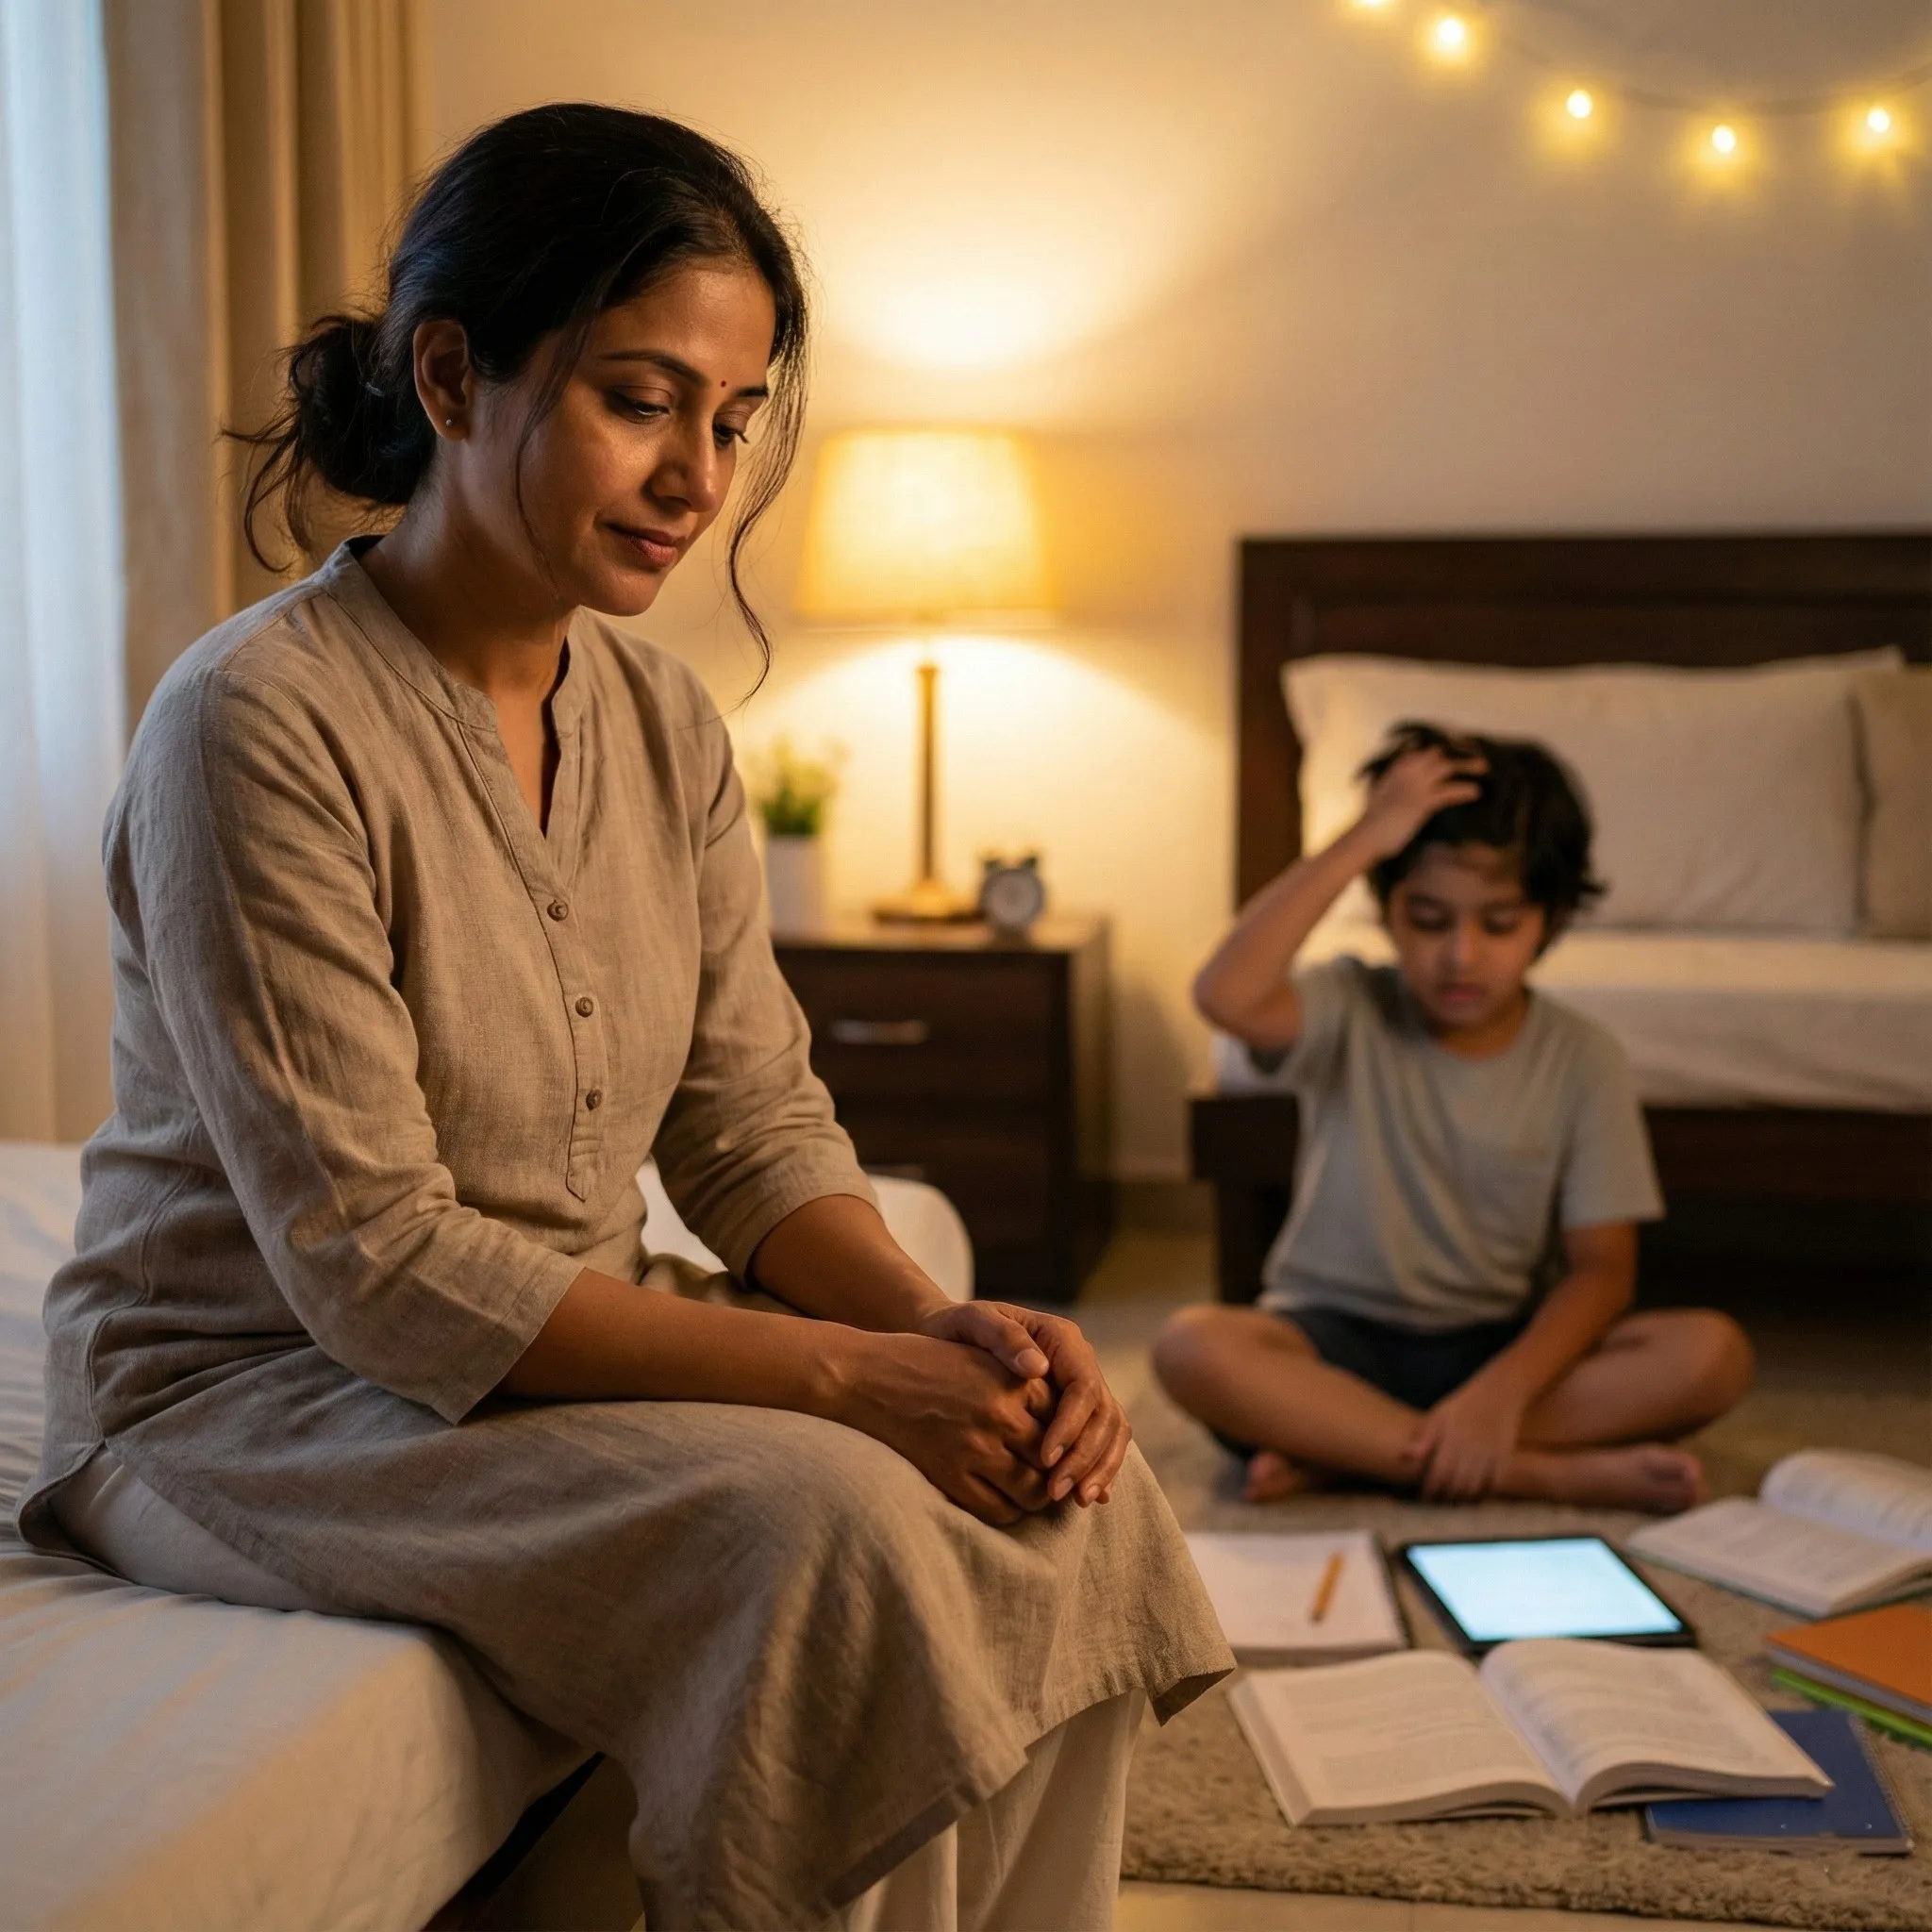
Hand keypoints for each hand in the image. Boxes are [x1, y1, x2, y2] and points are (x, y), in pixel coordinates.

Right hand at [838, 1328, 1056, 1525]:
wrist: (866, 1377)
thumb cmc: (926, 1362)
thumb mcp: (980, 1355)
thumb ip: (1020, 1381)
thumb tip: (1062, 1419)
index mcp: (1010, 1379)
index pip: (1062, 1417)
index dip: (1066, 1434)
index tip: (1063, 1444)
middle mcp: (999, 1413)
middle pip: (1054, 1457)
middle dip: (1059, 1471)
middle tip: (1057, 1477)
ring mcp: (974, 1447)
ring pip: (1032, 1490)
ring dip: (1038, 1495)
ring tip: (1033, 1491)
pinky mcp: (950, 1475)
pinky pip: (998, 1509)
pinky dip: (1009, 1511)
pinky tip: (1004, 1500)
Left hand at [917, 1301, 1131, 1508]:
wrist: (950, 1334)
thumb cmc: (959, 1328)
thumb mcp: (975, 1322)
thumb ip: (1004, 1338)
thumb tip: (1038, 1368)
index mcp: (1062, 1339)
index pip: (1083, 1387)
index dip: (1070, 1426)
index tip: (1044, 1458)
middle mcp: (1080, 1362)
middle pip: (1105, 1413)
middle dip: (1086, 1456)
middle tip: (1056, 1491)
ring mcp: (1081, 1387)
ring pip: (1111, 1430)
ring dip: (1099, 1467)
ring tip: (1077, 1500)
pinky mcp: (1076, 1410)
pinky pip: (1101, 1439)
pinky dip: (1099, 1467)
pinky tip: (1086, 1495)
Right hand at [1353, 745, 1484, 860]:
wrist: (1365, 837)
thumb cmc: (1372, 821)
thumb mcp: (1380, 794)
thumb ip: (1394, 781)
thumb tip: (1403, 776)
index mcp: (1396, 768)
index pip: (1420, 749)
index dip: (1441, 747)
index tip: (1457, 745)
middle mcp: (1406, 771)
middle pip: (1438, 754)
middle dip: (1458, 752)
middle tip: (1475, 754)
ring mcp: (1414, 785)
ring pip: (1447, 767)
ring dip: (1468, 765)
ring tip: (1484, 767)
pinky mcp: (1421, 802)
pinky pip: (1448, 791)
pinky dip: (1464, 790)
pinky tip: (1475, 792)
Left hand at [1408, 1376, 1524, 1500]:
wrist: (1497, 1394)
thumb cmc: (1462, 1405)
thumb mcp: (1438, 1416)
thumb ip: (1423, 1438)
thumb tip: (1405, 1457)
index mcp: (1450, 1441)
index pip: (1438, 1475)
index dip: (1430, 1489)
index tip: (1424, 1495)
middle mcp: (1470, 1452)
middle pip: (1455, 1486)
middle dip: (1444, 1496)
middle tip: (1438, 1499)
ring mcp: (1488, 1457)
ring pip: (1473, 1489)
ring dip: (1462, 1498)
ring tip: (1453, 1498)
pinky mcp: (1504, 1459)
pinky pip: (1493, 1485)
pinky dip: (1483, 1493)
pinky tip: (1475, 1494)